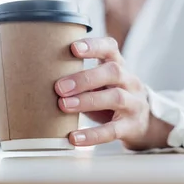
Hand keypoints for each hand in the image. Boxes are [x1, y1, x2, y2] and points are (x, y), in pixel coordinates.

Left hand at [55, 37, 172, 150]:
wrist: (143, 122)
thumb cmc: (110, 95)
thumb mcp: (100, 81)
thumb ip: (79, 77)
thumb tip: (40, 78)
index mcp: (118, 64)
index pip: (110, 48)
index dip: (93, 46)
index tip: (73, 48)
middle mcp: (129, 81)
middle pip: (113, 72)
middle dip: (85, 78)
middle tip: (59, 87)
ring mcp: (133, 103)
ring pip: (115, 98)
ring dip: (87, 101)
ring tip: (63, 106)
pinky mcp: (131, 127)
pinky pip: (113, 131)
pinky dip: (92, 135)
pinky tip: (74, 137)